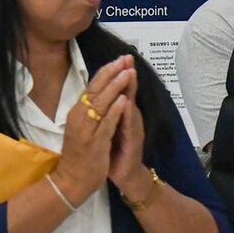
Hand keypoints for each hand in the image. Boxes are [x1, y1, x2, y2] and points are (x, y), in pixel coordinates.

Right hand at [50, 58, 133, 205]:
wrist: (72, 181)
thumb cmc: (79, 154)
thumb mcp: (82, 128)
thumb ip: (89, 111)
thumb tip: (98, 92)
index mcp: (77, 113)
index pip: (91, 88)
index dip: (105, 72)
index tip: (118, 60)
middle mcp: (79, 118)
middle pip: (95, 90)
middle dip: (111, 73)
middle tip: (124, 59)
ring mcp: (86, 130)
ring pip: (101, 104)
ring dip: (114, 87)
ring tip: (127, 72)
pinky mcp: (95, 143)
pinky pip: (106, 124)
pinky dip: (114, 111)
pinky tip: (123, 100)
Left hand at [107, 56, 148, 194]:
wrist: (125, 176)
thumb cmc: (116, 152)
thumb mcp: (109, 129)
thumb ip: (108, 112)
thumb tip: (101, 96)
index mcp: (121, 114)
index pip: (120, 90)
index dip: (118, 74)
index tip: (119, 56)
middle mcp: (129, 118)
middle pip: (127, 93)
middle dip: (126, 74)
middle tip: (127, 57)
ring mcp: (132, 129)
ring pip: (129, 105)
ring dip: (130, 89)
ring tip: (129, 72)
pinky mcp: (132, 142)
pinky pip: (128, 125)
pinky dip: (127, 113)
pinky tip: (127, 103)